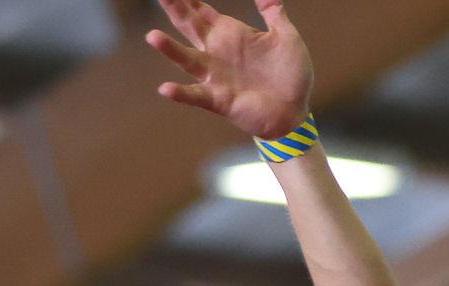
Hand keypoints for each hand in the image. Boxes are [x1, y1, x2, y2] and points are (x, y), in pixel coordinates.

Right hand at [148, 0, 314, 143]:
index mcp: (231, 34)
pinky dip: (180, 93)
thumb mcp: (286, 37)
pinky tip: (166, 88)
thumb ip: (273, 12)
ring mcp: (215, 77)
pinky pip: (196, 96)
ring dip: (170, 49)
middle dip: (174, 10)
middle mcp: (217, 52)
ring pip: (187, 59)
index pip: (200, 10)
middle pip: (188, 26)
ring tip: (152, 36)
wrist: (296, 112)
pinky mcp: (220, 100)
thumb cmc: (290, 75)